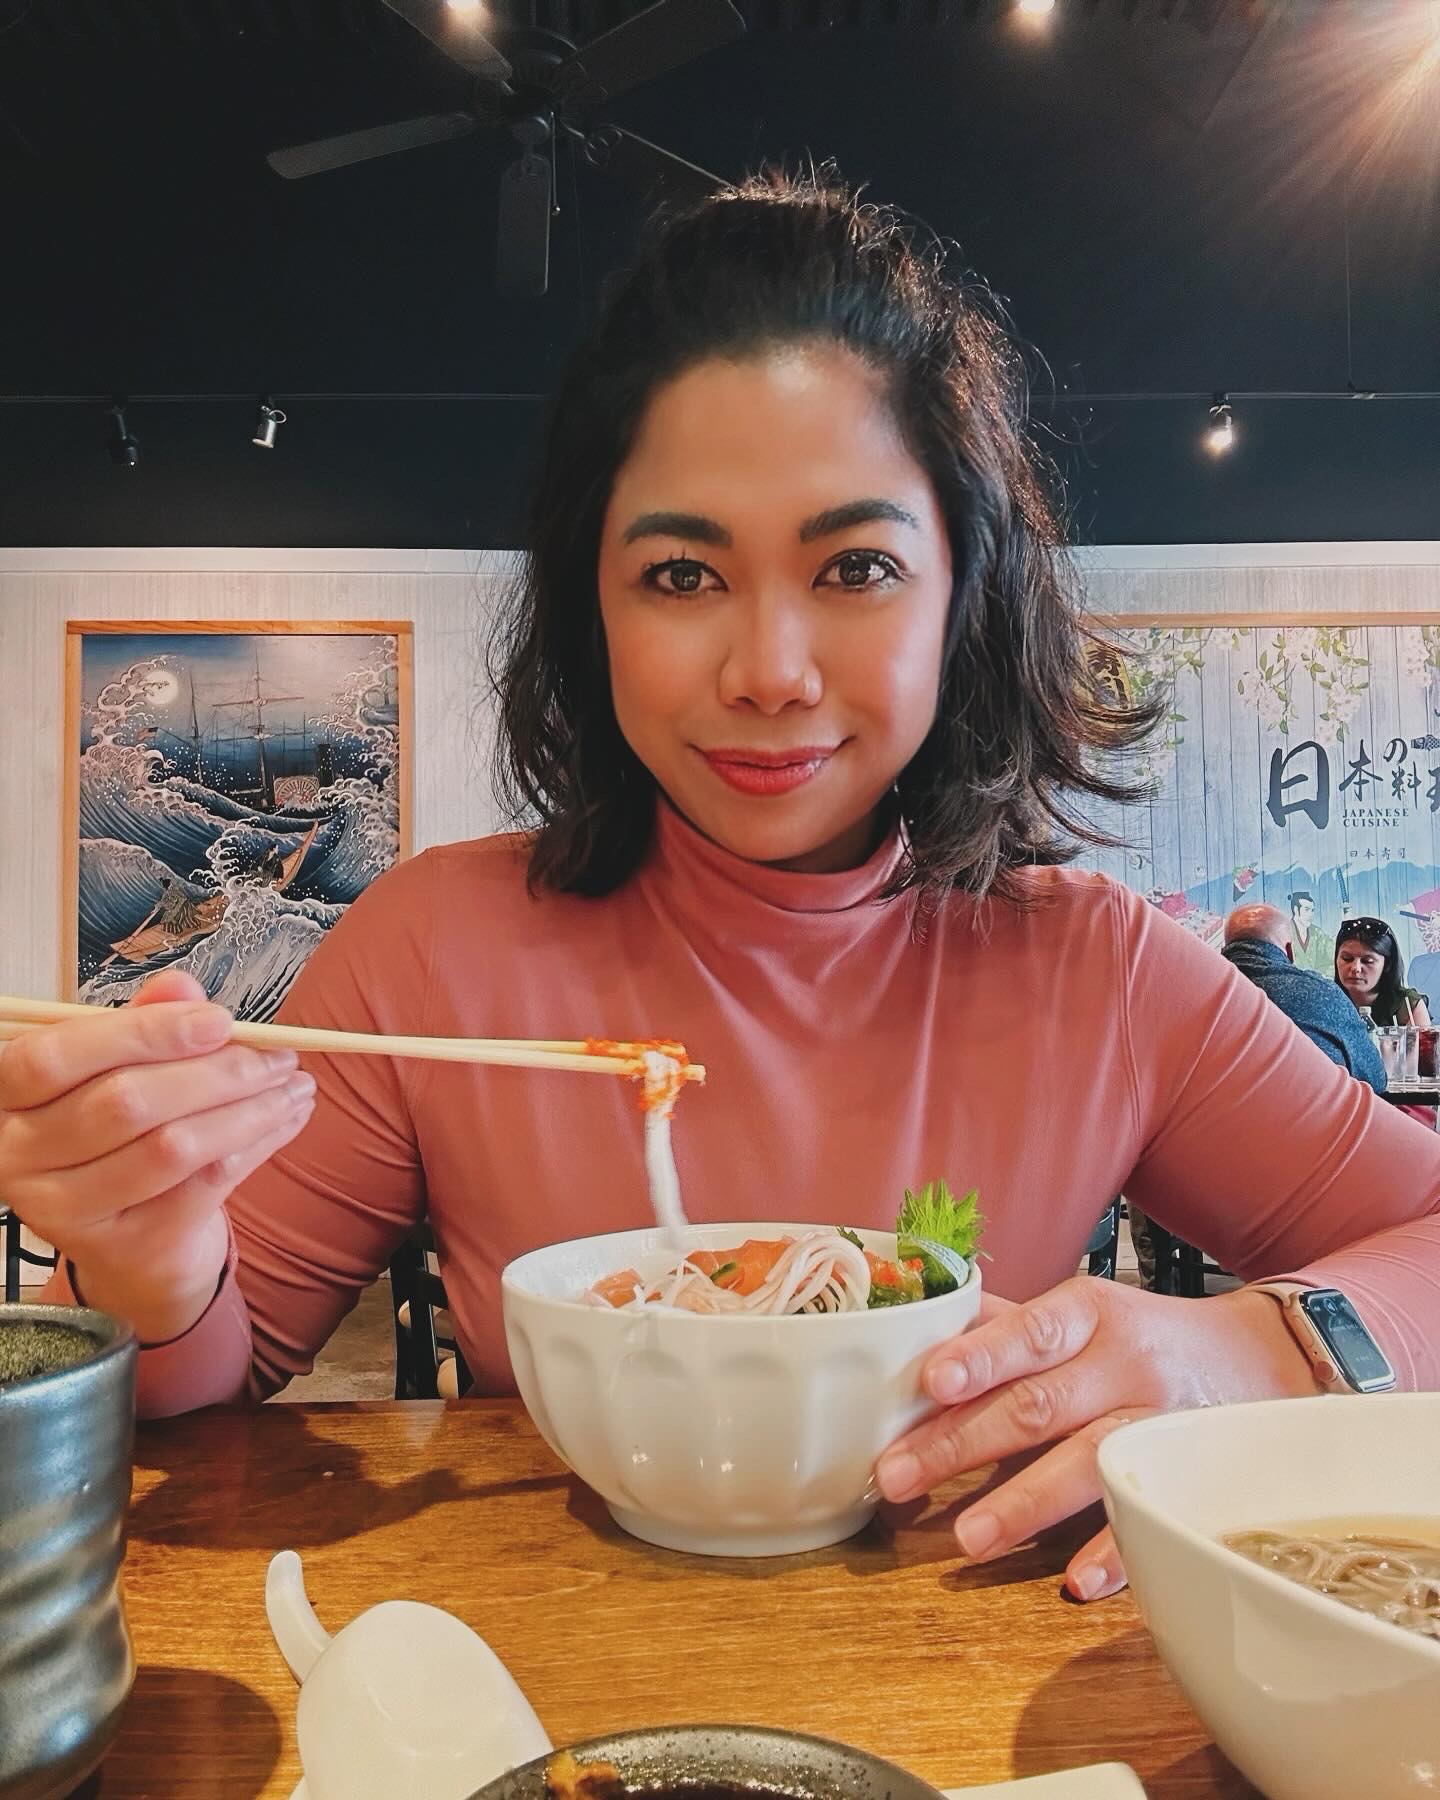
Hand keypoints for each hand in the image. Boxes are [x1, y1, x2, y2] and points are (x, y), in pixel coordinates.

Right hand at [0, 970, 314, 1341]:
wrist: (134, 1236)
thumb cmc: (120, 1134)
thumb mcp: (121, 1070)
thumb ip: (144, 1024)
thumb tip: (181, 989)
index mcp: (9, 1096)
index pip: (57, 1056)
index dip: (143, 1033)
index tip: (220, 1021)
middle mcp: (21, 1155)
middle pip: (124, 1102)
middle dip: (217, 1071)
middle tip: (278, 1055)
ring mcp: (66, 1209)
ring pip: (170, 1147)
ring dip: (249, 1109)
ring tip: (294, 1085)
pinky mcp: (122, 1243)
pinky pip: (204, 1182)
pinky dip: (258, 1142)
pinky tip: (286, 1118)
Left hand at [875, 1276, 1319, 1600]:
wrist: (1269, 1360)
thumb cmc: (1145, 1339)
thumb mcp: (1084, 1312)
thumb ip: (1006, 1325)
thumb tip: (915, 1332)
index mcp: (1089, 1316)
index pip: (1029, 1332)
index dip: (982, 1357)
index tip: (933, 1380)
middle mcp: (1124, 1367)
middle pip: (1038, 1406)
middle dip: (963, 1443)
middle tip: (898, 1475)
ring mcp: (1161, 1427)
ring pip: (1089, 1463)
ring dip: (1026, 1503)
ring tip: (968, 1536)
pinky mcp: (1192, 1482)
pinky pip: (1151, 1518)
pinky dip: (1115, 1550)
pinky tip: (1077, 1581)